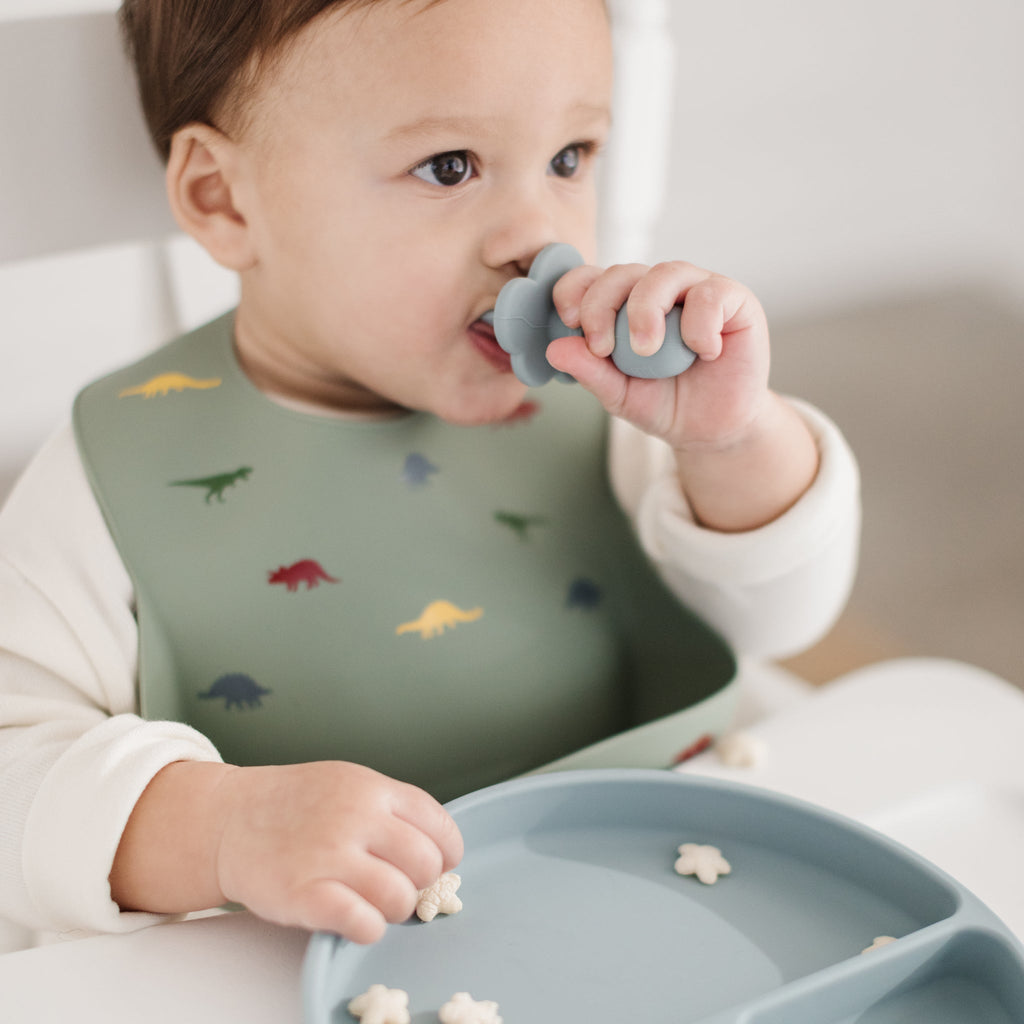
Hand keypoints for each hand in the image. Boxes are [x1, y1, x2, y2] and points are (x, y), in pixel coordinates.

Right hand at [214, 762, 462, 941]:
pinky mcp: (303, 895)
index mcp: (373, 789)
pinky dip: (368, 928)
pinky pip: (362, 923)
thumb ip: (393, 809)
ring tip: (373, 902)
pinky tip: (355, 919)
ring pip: (400, 897)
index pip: (440, 826)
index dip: (445, 853)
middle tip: (396, 883)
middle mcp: (356, 817)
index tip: (435, 864)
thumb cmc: (298, 804)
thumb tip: (440, 848)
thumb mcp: (351, 784)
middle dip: (419, 883)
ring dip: (394, 909)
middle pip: (426, 864)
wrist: (231, 818)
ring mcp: (329, 855)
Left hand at [547, 260, 770, 451]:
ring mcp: (696, 290)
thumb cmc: (667, 404)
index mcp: (624, 305)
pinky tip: (702, 353)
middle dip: (603, 304)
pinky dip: (699, 325)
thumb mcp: (620, 395)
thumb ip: (590, 372)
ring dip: (646, 310)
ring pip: (664, 273)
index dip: (574, 290)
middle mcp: (658, 290)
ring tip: (646, 351)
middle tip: (603, 347)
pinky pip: (710, 294)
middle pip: (622, 272)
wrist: (715, 429)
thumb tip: (554, 349)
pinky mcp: (733, 299)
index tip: (569, 322)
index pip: (591, 278)